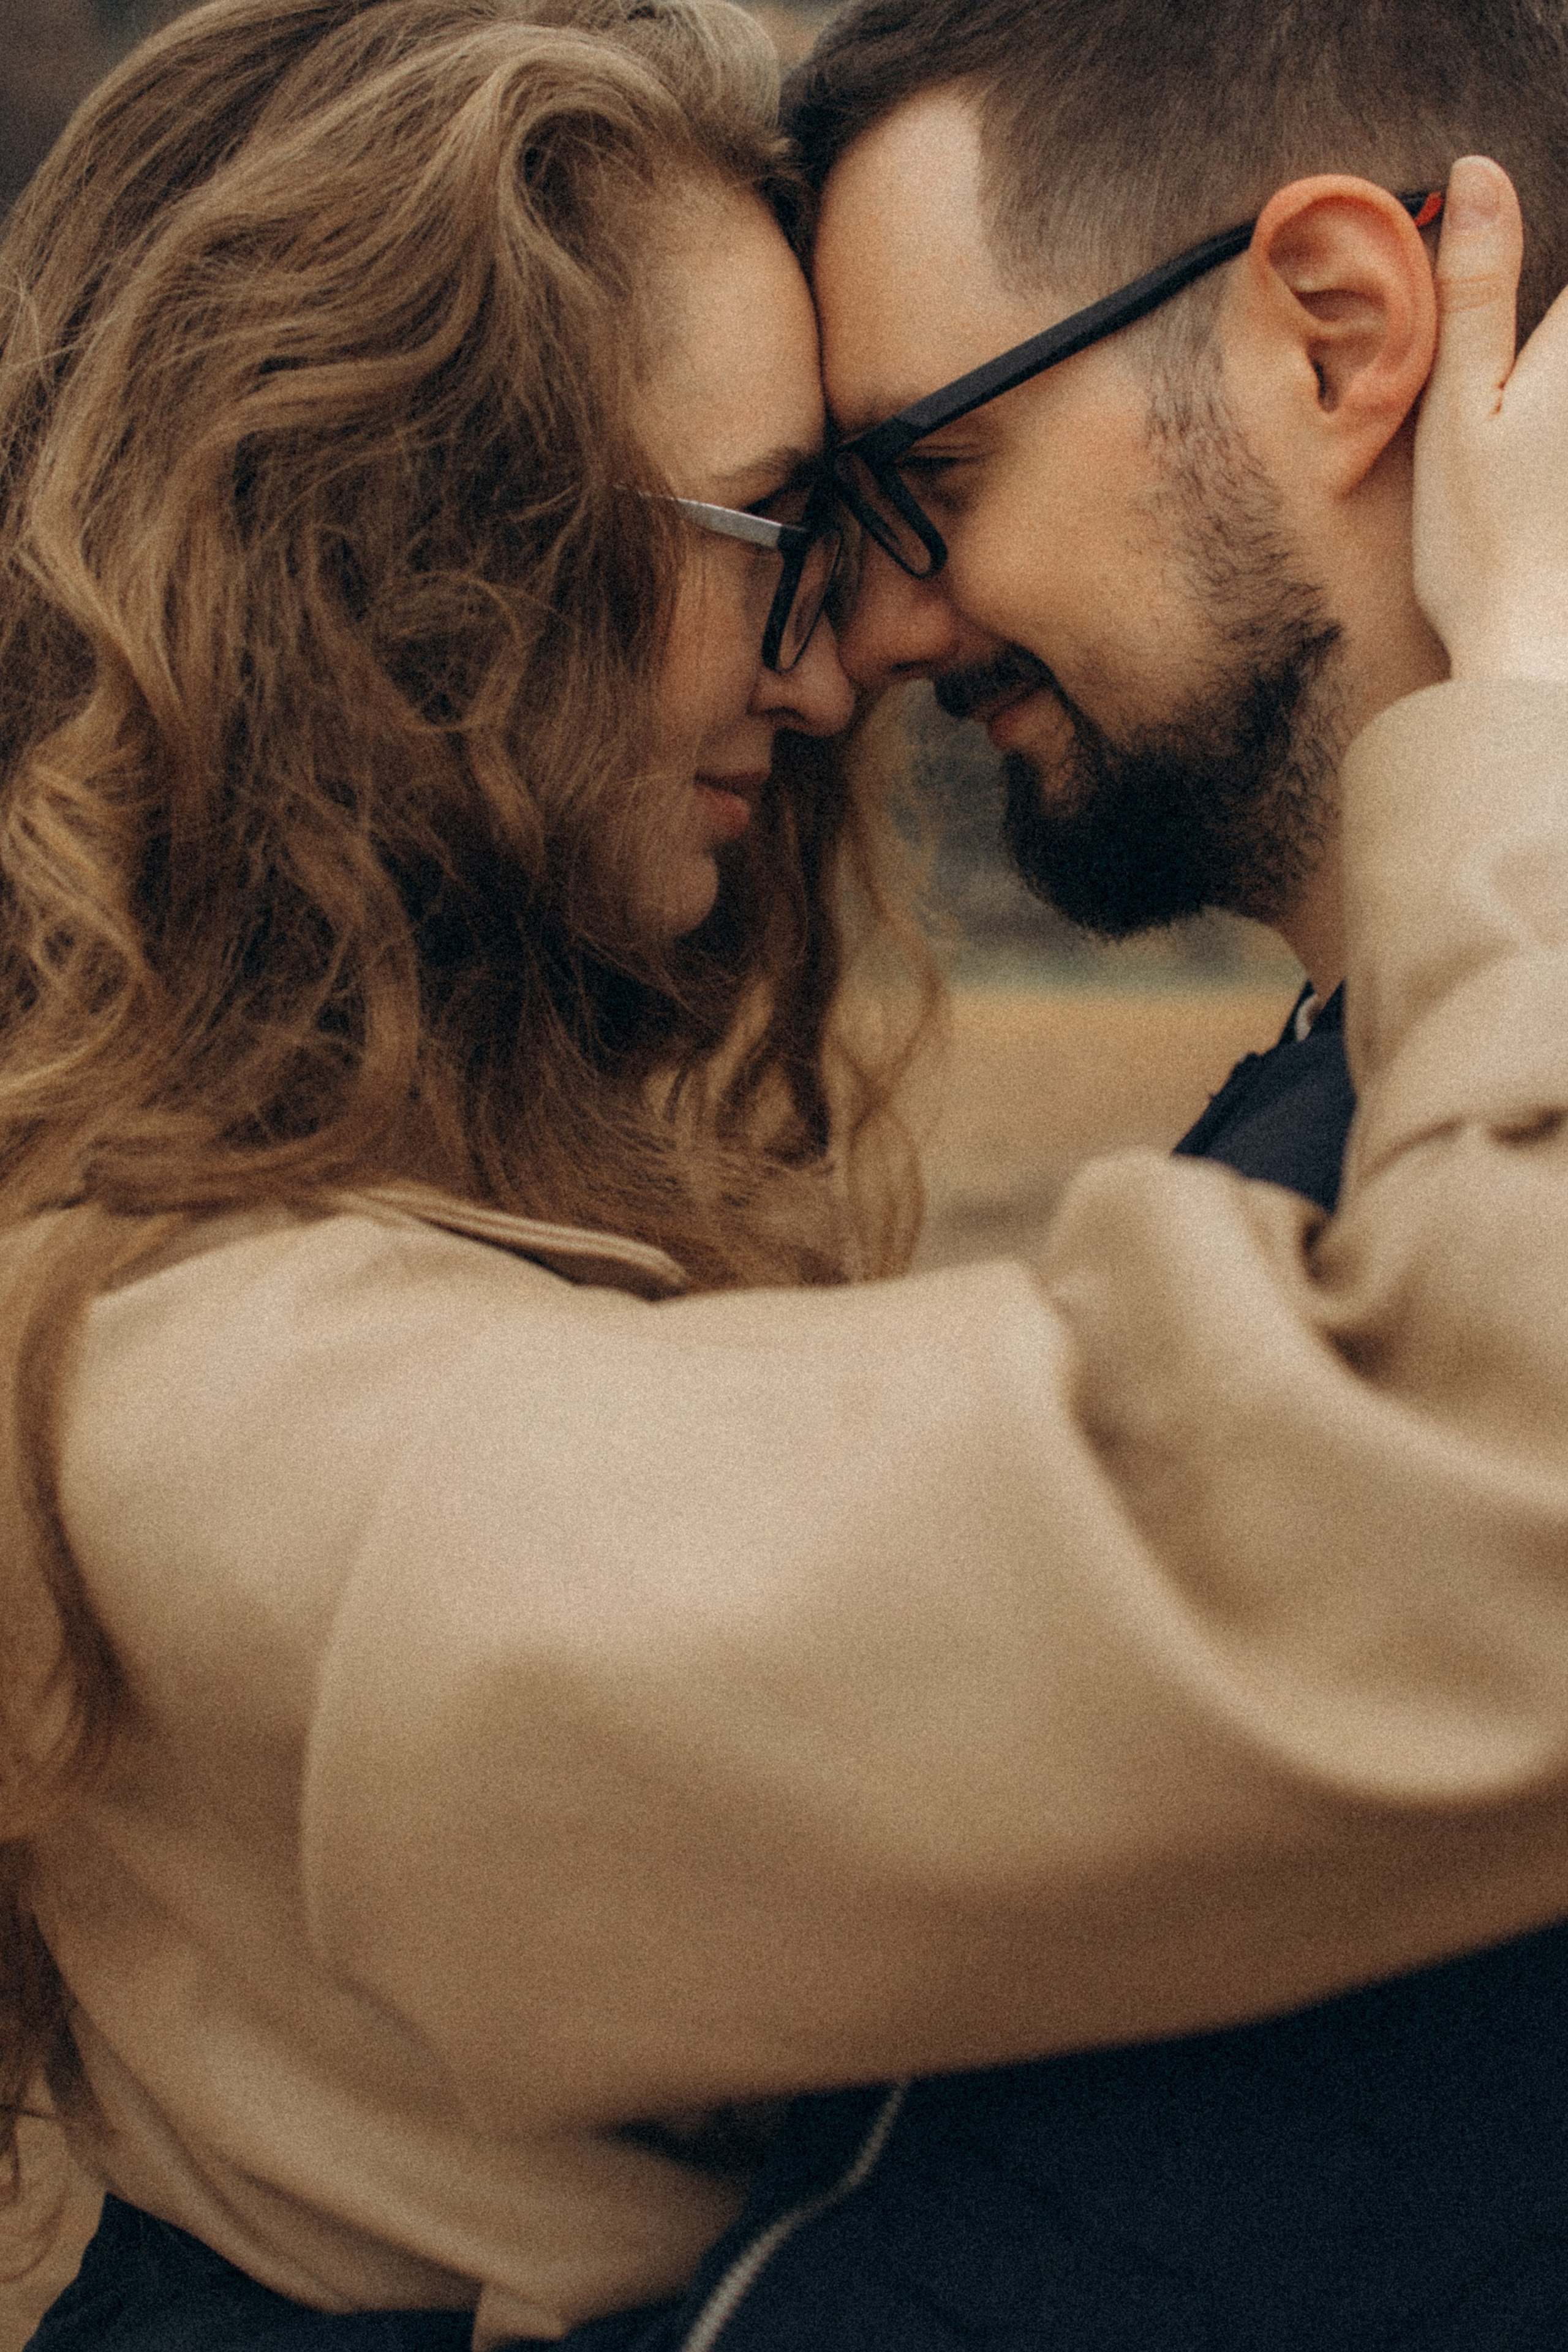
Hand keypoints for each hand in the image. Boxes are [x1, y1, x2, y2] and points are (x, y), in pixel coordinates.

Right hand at [1414, 155, 1567, 682]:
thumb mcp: (1458, 410)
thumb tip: (1479, 171)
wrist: (1535, 657)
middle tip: (1513, 413)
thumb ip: (1475, 288)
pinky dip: (1556, 441)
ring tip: (1528, 450)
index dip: (1516, 273)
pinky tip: (1545, 472)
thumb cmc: (1483, 545)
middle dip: (1545, 358)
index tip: (1513, 359)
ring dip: (1550, 391)